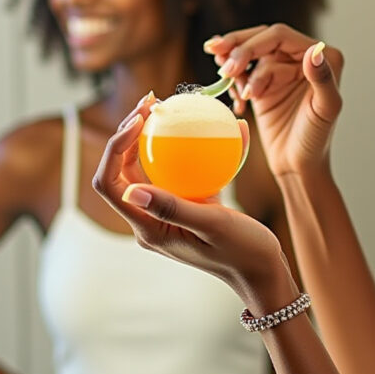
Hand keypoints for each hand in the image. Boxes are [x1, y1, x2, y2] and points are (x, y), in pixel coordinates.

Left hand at [92, 96, 291, 297]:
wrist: (263, 271)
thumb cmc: (242, 252)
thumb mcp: (213, 226)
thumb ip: (174, 208)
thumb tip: (132, 191)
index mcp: (148, 228)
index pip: (110, 186)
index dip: (113, 149)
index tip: (139, 121)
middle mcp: (150, 218)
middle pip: (122, 170)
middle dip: (127, 133)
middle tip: (151, 102)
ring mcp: (167, 210)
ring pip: (146, 166)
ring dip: (151, 134)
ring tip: (164, 104)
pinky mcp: (186, 202)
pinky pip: (177, 168)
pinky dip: (185, 145)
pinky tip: (206, 121)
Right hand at [204, 24, 343, 177]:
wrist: (298, 166)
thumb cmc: (316, 140)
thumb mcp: (325, 109)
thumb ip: (322, 78)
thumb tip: (314, 50)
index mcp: (321, 56)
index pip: (279, 37)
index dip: (253, 45)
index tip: (234, 66)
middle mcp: (302, 57)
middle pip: (261, 38)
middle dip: (237, 49)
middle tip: (222, 68)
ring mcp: (281, 69)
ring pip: (249, 52)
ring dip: (234, 64)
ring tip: (225, 80)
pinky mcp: (264, 84)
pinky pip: (243, 71)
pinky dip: (234, 81)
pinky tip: (238, 102)